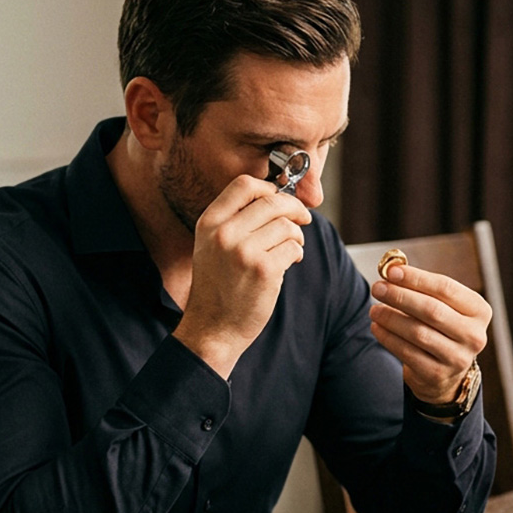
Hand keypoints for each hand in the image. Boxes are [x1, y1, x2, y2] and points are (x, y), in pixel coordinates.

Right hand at [173, 175, 311, 377]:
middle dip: (294, 208)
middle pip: (272, 201)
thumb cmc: (218, 286)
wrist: (213, 328)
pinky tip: (290, 263)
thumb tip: (277, 197)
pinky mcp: (264, 270)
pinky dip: (297, 254)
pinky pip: (293, 248)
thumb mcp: (211, 246)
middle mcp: (224, 233)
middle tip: (303, 219)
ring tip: (292, 249)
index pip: (244, 184)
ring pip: (287, 226)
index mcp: (209, 223)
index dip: (269, 187)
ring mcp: (244, 252)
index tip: (279, 198)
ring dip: (296, 236)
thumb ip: (235, 220)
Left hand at [369, 263, 491, 403]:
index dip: (416, 278)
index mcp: (478, 310)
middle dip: (400, 297)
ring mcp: (457, 358)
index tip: (391, 271)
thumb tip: (392, 269)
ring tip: (374, 309)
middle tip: (378, 288)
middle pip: (432, 310)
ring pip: (417, 332)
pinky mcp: (437, 374)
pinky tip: (377, 327)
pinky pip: (407, 352)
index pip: (445, 288)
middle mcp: (473, 335)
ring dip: (391, 318)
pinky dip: (388, 338)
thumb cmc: (440, 328)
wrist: (445, 372)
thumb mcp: (441, 306)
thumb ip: (421, 287)